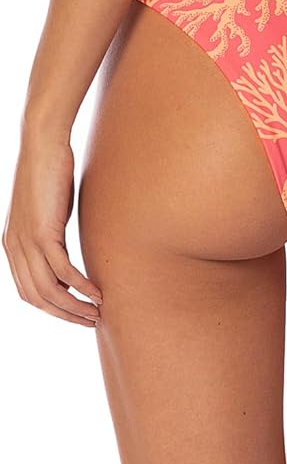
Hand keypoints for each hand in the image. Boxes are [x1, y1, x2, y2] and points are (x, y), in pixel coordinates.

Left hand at [2, 130, 102, 326]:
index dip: (53, 307)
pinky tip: (96, 291)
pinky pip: (62, 272)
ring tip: (97, 311)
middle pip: (38, 298)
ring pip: (50, 291)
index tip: (75, 312)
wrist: (42, 142)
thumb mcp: (46, 210)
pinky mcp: (43, 234)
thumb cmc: (48, 170)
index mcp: (12, 245)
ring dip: (76, 306)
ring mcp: (26, 243)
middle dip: (65, 314)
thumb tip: (63, 250)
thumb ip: (50, 234)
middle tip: (90, 321)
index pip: (29, 291)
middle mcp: (14, 249)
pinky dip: (81, 287)